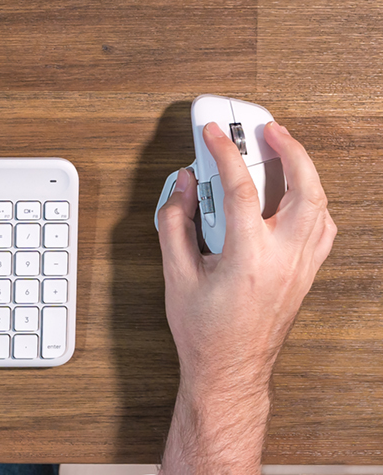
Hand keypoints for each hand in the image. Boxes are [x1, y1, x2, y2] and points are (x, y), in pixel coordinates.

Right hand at [157, 121, 335, 472]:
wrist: (230, 371)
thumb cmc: (204, 332)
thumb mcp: (176, 274)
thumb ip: (176, 221)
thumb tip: (183, 185)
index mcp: (250, 257)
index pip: (240, 187)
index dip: (225, 152)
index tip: (213, 132)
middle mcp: (285, 259)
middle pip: (303, 188)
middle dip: (289, 150)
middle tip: (267, 128)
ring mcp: (302, 267)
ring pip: (320, 206)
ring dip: (305, 173)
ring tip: (284, 151)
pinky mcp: (306, 274)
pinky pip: (323, 228)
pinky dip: (313, 201)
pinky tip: (296, 194)